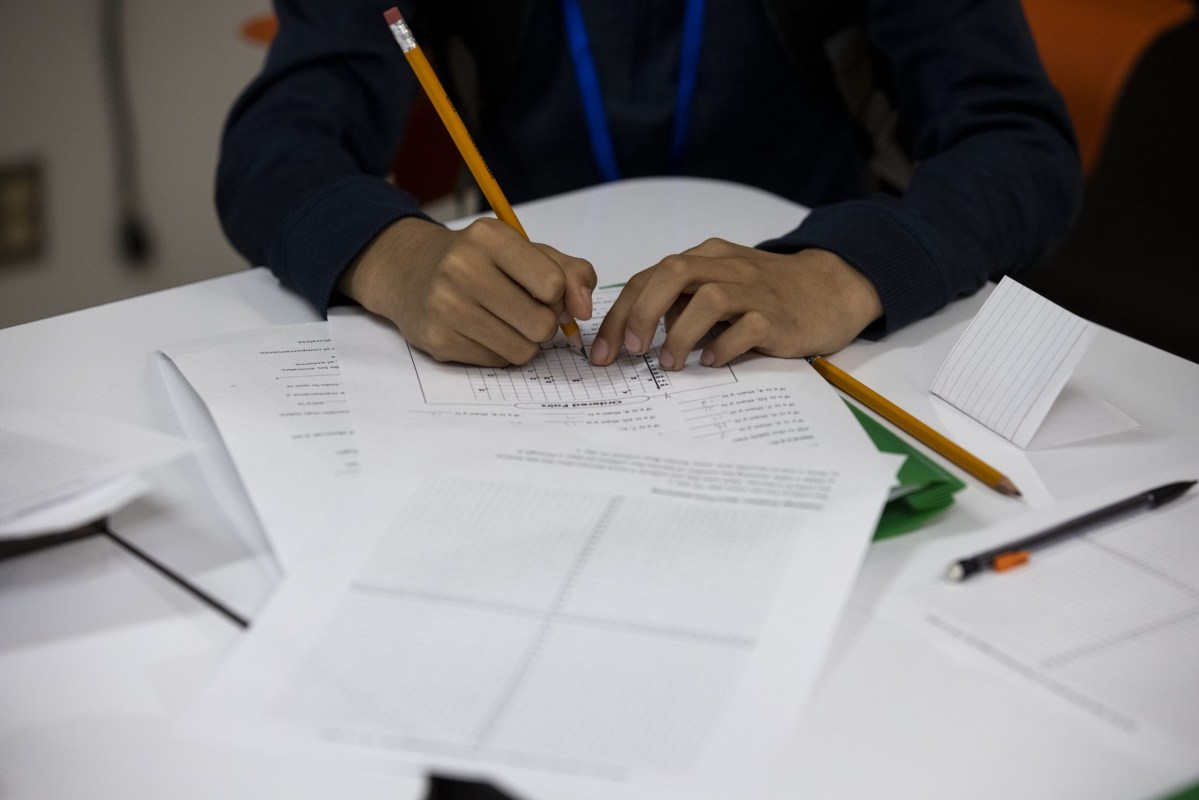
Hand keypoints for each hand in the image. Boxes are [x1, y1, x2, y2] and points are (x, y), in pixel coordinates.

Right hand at [338, 217, 595, 364]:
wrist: (410, 271)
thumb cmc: (480, 261)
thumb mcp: (525, 251)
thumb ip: (570, 272)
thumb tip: (584, 310)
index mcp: (488, 237)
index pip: (552, 284)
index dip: (558, 295)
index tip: (544, 291)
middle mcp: (461, 267)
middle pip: (541, 323)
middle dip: (545, 322)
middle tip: (526, 310)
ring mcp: (445, 306)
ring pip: (523, 349)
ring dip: (526, 341)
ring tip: (506, 321)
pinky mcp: (438, 340)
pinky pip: (498, 362)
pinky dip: (501, 351)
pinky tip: (483, 331)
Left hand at [590, 240, 881, 368]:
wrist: (831, 289)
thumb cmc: (765, 295)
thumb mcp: (718, 288)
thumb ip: (681, 303)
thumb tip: (633, 336)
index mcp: (705, 258)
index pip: (650, 277)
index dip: (621, 313)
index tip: (605, 350)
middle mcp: (726, 267)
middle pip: (673, 274)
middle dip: (641, 313)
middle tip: (631, 351)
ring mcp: (754, 290)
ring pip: (709, 298)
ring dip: (680, 334)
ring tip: (670, 363)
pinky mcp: (778, 316)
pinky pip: (747, 328)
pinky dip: (723, 348)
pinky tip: (711, 362)